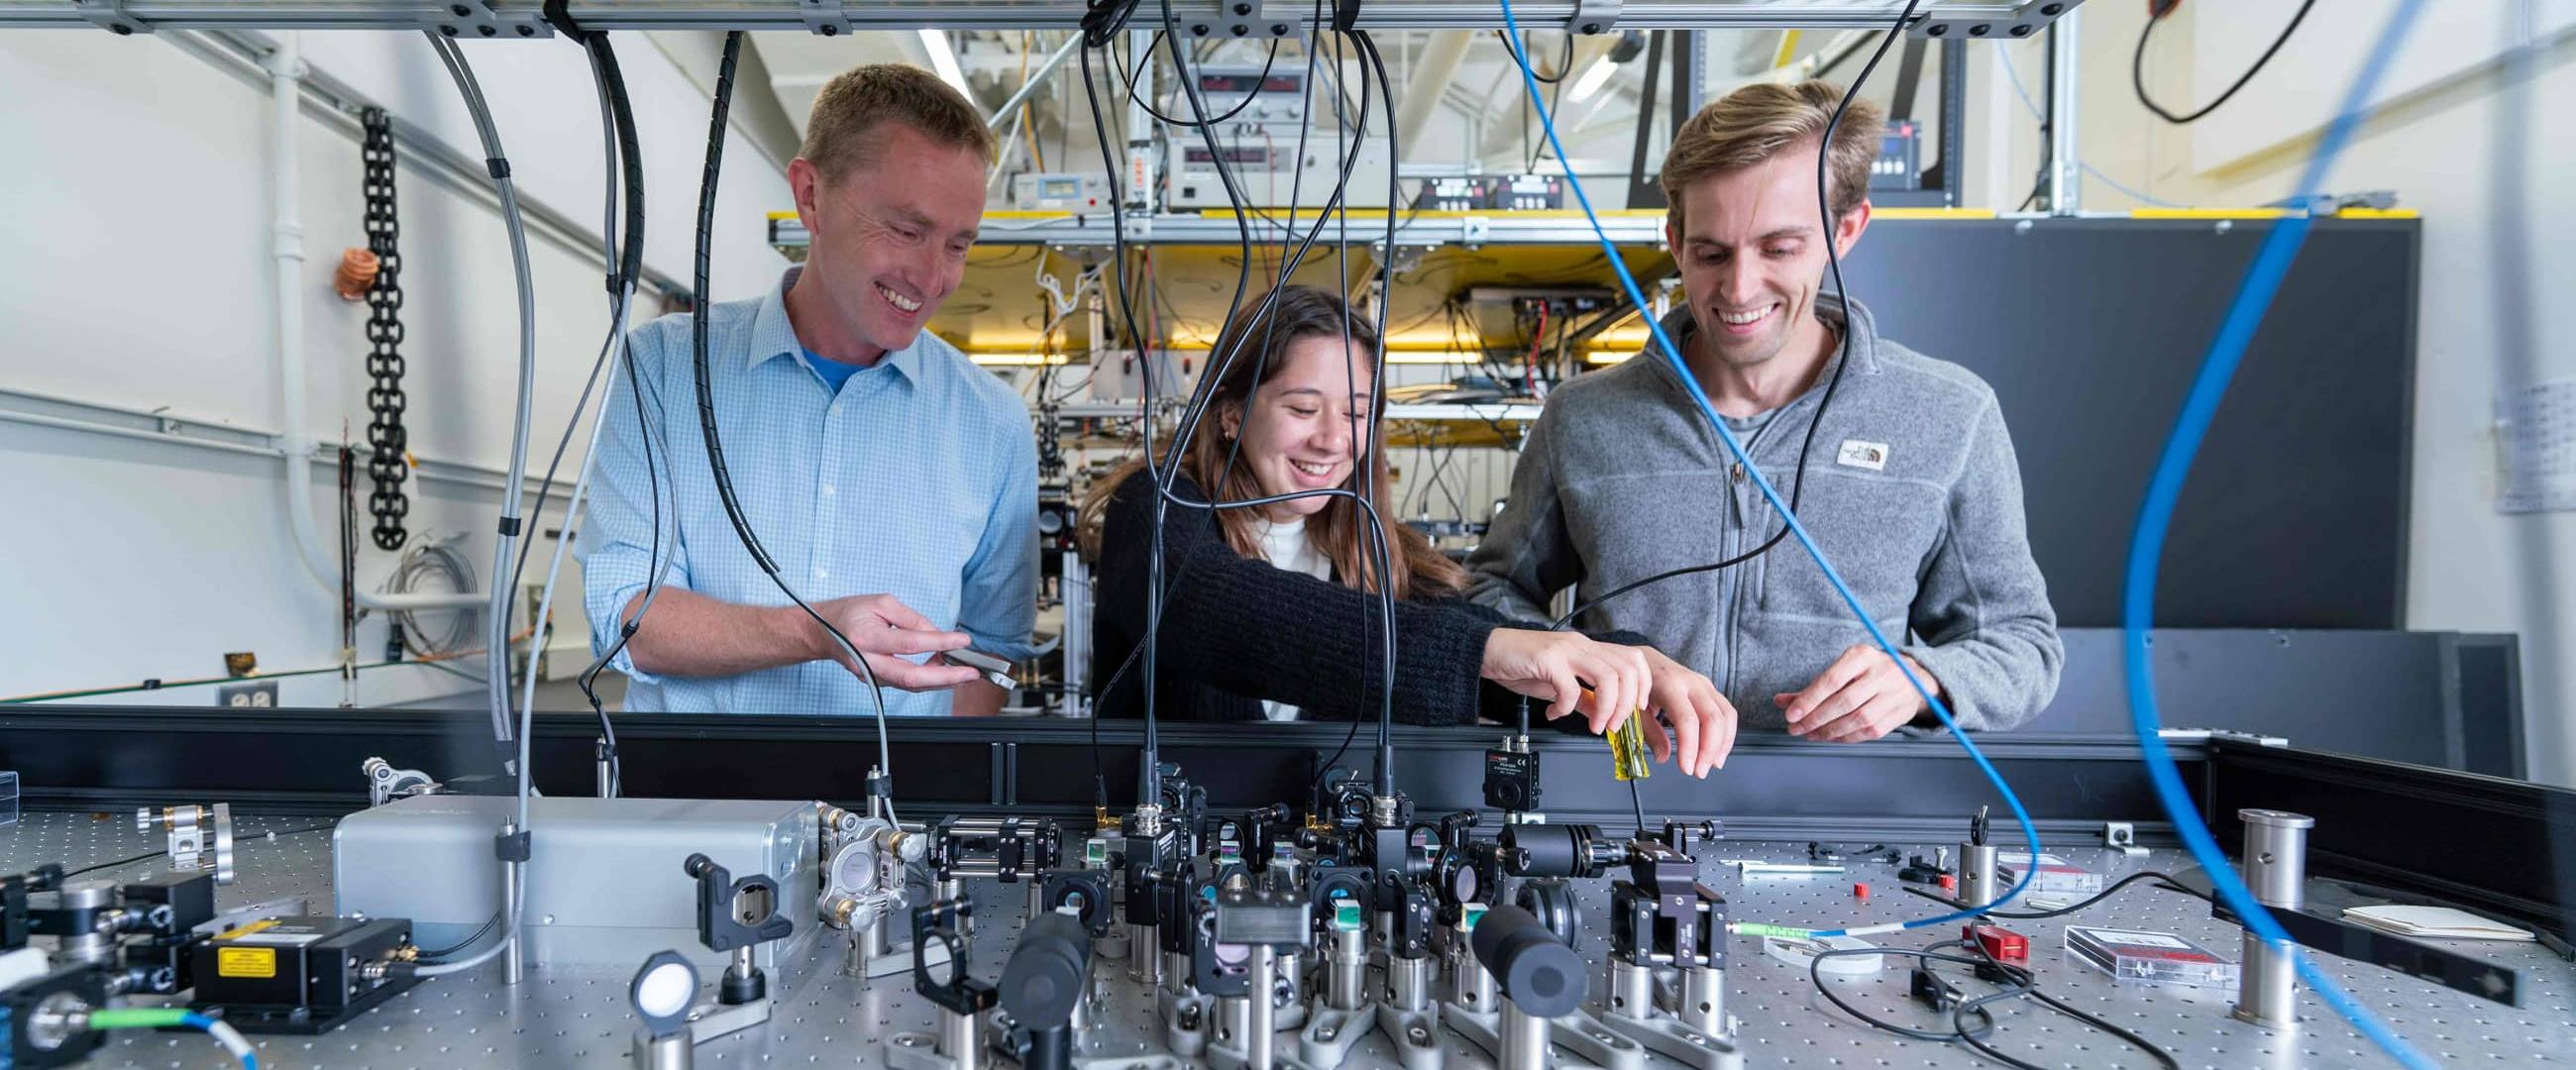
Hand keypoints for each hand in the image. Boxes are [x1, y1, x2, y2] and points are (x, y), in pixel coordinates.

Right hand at [808, 593, 979, 690]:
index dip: (939, 642)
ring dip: (941, 680)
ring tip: (963, 671)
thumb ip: (912, 619)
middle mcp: (867, 663)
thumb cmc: (850, 614)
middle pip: (911, 677)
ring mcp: (871, 676)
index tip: (961, 640)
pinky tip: (943, 670)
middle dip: (946, 677)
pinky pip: (906, 683)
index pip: (909, 644)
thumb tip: (937, 634)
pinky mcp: (876, 682)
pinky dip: (928, 678)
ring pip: (911, 685)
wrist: (822, 632)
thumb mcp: (883, 603)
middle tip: (970, 673)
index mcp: (866, 638)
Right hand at [1480, 628, 1649, 734]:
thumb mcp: (1556, 683)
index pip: (1633, 659)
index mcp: (1588, 649)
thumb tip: (1599, 711)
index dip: (1642, 686)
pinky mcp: (1548, 658)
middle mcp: (1581, 645)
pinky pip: (1570, 688)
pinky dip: (1567, 707)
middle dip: (1627, 704)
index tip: (1635, 710)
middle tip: (1613, 725)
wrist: (1487, 650)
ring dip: (1607, 708)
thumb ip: (1581, 695)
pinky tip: (1555, 713)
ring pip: (1608, 677)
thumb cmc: (1518, 663)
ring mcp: (1566, 650)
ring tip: (1595, 726)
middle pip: (1627, 669)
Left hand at [1633, 648, 1735, 776]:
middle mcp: (1692, 682)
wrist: (1645, 658)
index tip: (1686, 768)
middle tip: (1699, 771)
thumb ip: (1649, 732)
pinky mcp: (1711, 691)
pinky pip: (1727, 714)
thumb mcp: (1634, 706)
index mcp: (1669, 684)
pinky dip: (1726, 735)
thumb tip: (1663, 757)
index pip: (1687, 720)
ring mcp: (1705, 685)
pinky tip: (1718, 752)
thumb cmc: (1637, 682)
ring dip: (1722, 745)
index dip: (1690, 747)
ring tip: (1710, 765)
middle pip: (1712, 719)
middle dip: (1709, 750)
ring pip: (1726, 716)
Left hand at [1775, 644, 1939, 742]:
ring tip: (1810, 734)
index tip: (1790, 714)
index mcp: (1863, 656)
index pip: (1832, 679)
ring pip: (1857, 719)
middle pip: (1844, 702)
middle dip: (1815, 719)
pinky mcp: (1900, 714)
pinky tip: (1831, 737)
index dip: (1809, 699)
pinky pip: (1870, 731)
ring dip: (1829, 731)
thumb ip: (1812, 687)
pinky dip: (1846, 738)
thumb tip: (1781, 702)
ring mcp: (1894, 694)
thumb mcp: (1842, 669)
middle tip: (1796, 728)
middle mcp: (1881, 673)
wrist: (1911, 676)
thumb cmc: (1868, 672)